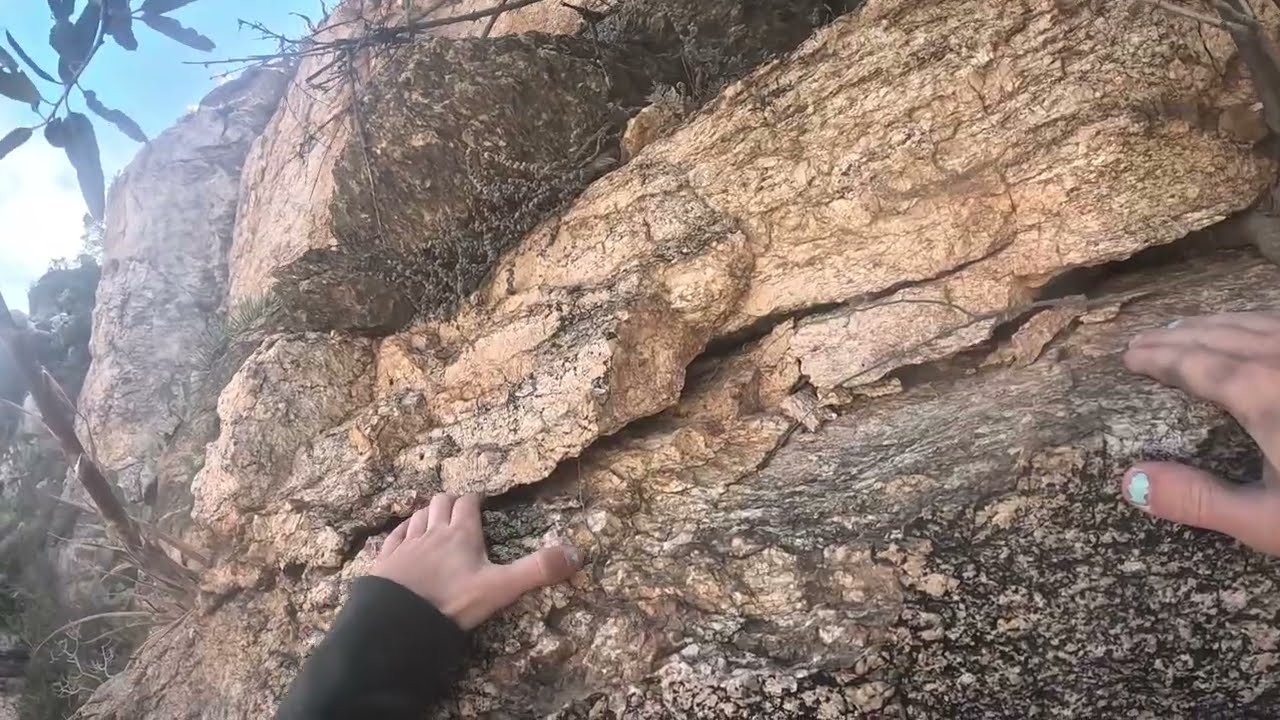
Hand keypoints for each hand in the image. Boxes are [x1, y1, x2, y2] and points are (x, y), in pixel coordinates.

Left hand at [370, 493, 581, 629]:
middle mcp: (433, 532)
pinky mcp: (386, 560)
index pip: (468, 503)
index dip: (476, 501)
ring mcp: (406, 545)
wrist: (398, 622)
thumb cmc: (452, 602)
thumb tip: (577, 554)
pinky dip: (402, 531)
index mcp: (461, 533)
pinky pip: (394, 535)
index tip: (482, 503)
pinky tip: (404, 537)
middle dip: (451, 503)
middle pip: (441, 503)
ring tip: (434, 522)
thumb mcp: (501, 588)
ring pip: (417, 515)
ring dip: (427, 514)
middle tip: (460, 512)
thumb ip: (537, 570)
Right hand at [1121, 312, 1279, 553]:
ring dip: (1221, 322)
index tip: (1129, 355)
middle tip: (1148, 338)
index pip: (1195, 365)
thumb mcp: (1272, 523)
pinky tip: (1265, 330)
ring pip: (1264, 321)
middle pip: (1224, 334)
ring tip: (1194, 327)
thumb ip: (1200, 500)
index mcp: (1262, 394)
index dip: (1159, 359)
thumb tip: (1127, 481)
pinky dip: (1266, 322)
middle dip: (1182, 334)